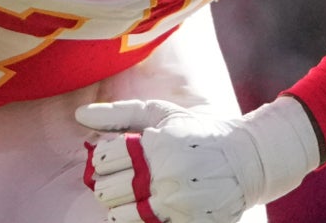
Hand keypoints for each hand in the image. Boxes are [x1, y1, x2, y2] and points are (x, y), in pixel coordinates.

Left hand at [76, 95, 320, 222]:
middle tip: (125, 177)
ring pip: (121, 216)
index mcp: (156, 145)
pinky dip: (141, 220)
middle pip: (108, 191)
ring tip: (138, 193)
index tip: (113, 158)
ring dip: (121, 206)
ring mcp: (178, 205)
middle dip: (109, 184)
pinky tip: (153, 205)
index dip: (103, 160)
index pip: (104, 160)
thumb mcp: (161, 113)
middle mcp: (165, 176)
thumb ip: (117, 114)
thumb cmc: (198, 131)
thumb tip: (77, 116)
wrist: (248, 159)